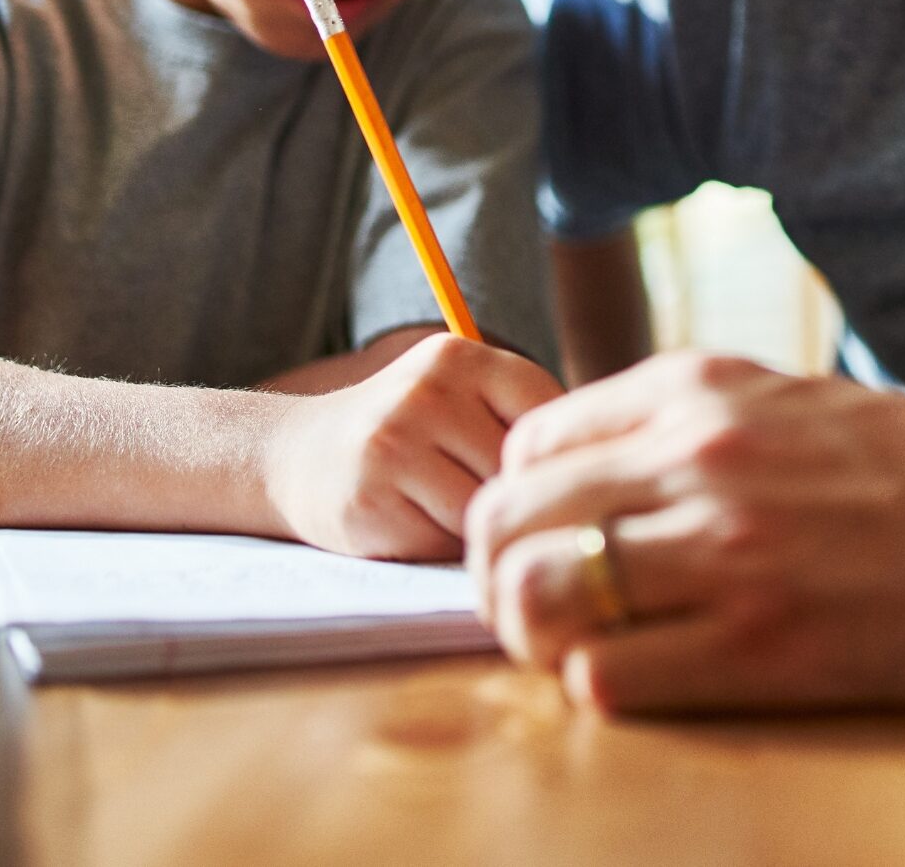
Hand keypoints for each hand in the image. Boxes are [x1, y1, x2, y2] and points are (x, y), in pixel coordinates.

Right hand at [264, 333, 562, 559]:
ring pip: (485, 511)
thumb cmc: (406, 433)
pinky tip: (414, 527)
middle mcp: (426, 392)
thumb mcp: (457, 394)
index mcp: (459, 355)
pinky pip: (445, 544)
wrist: (298, 456)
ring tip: (444, 509)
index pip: (546, 416)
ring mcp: (394, 445)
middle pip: (517, 470)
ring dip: (478, 529)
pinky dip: (442, 549)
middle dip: (509, 497)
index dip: (545, 459)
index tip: (525, 472)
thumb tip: (605, 466)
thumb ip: (519, 415)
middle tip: (480, 499)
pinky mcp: (370, 501)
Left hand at [465, 351, 904, 712]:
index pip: (529, 444)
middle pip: (508, 520)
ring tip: (584, 655)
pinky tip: (651, 683)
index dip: (521, 506)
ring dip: (539, 641)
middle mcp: (695, 456)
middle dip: (501, 578)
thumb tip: (599, 482)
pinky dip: (605, 691)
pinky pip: (610, 681)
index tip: (549, 544)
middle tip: (539, 617)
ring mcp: (728, 550)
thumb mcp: (793, 404)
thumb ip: (691, 427)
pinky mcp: (766, 645)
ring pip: (538, 599)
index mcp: (698, 389)